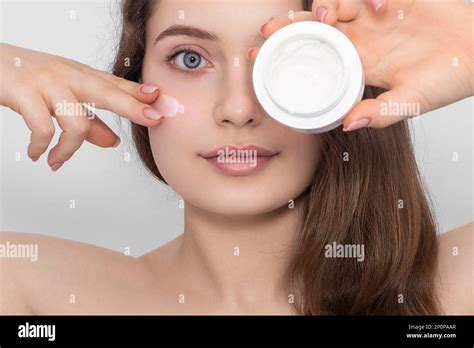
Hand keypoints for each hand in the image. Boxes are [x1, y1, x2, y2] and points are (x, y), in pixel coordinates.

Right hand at [0, 43, 163, 169]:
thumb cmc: (29, 79)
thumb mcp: (63, 96)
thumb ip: (90, 120)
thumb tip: (115, 142)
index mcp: (79, 75)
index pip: (116, 85)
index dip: (141, 95)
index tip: (164, 103)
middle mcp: (67, 76)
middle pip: (107, 91)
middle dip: (133, 106)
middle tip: (154, 119)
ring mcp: (46, 82)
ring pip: (75, 121)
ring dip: (68, 150)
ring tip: (57, 161)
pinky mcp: (22, 92)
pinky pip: (43, 128)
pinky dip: (42, 148)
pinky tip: (37, 155)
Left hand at [249, 0, 472, 130]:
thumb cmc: (449, 78)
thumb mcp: (412, 103)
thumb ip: (381, 113)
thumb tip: (348, 125)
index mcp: (358, 65)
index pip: (312, 60)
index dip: (286, 58)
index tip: (258, 59)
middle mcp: (360, 40)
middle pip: (314, 30)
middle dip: (289, 28)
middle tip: (267, 31)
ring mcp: (375, 18)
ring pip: (335, 6)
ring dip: (324, 8)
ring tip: (326, 16)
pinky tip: (378, 5)